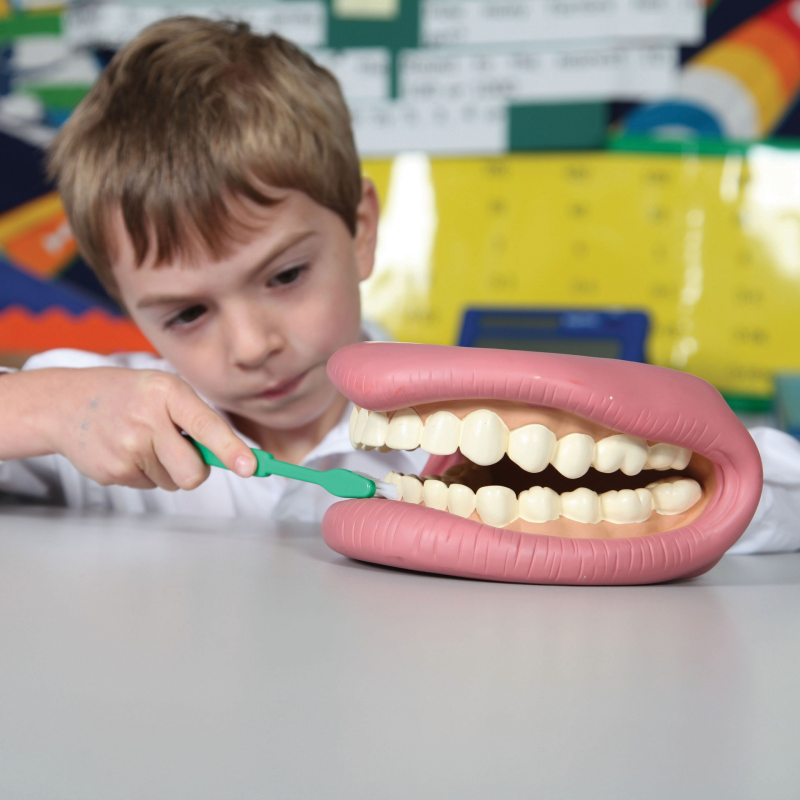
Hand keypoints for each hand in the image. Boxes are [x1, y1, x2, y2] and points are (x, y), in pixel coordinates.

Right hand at [3, 367, 256, 490]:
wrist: (65, 404)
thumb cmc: (129, 396)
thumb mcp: (164, 391)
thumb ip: (198, 420)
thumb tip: (237, 459)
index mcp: (167, 392)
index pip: (207, 425)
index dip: (231, 449)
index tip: (250, 467)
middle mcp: (148, 419)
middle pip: (193, 473)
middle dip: (194, 471)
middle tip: (178, 451)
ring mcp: (128, 447)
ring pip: (172, 482)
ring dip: (165, 469)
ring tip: (142, 441)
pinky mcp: (113, 471)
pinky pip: (149, 486)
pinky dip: (143, 473)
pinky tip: (125, 450)